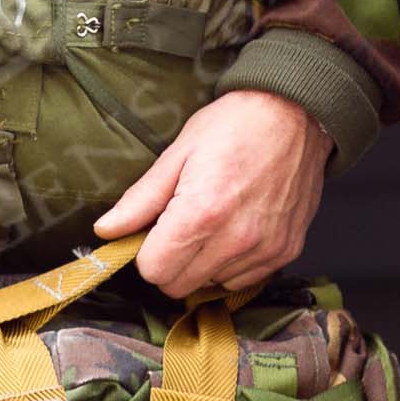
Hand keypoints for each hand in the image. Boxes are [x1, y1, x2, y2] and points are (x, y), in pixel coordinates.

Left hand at [93, 91, 333, 298]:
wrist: (293, 114)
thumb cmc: (233, 126)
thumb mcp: (177, 153)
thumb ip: (140, 199)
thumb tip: (106, 231)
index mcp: (202, 213)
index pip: (154, 271)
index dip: (145, 253)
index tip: (152, 232)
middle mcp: (236, 239)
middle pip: (180, 285)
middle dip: (169, 261)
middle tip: (177, 226)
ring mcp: (265, 250)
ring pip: (211, 284)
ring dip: (201, 263)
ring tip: (211, 221)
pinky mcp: (286, 253)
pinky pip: (244, 280)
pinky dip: (231, 263)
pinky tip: (233, 229)